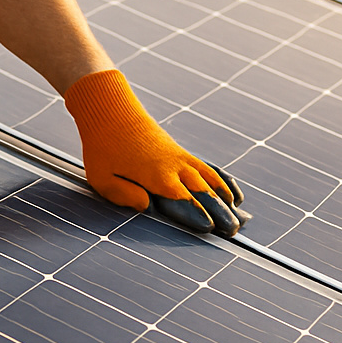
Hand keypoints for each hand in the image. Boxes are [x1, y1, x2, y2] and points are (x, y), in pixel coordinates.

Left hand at [64, 69, 248, 236]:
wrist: (110, 110)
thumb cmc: (102, 147)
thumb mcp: (103, 177)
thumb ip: (125, 195)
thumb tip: (148, 207)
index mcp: (156, 175)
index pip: (183, 199)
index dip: (197, 215)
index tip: (209, 230)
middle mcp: (174, 165)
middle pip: (204, 191)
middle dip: (220, 212)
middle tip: (232, 232)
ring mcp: (181, 157)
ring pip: (211, 179)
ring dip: (226, 199)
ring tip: (239, 219)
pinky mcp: (181, 152)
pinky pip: (209, 169)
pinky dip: (224, 182)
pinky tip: (233, 195)